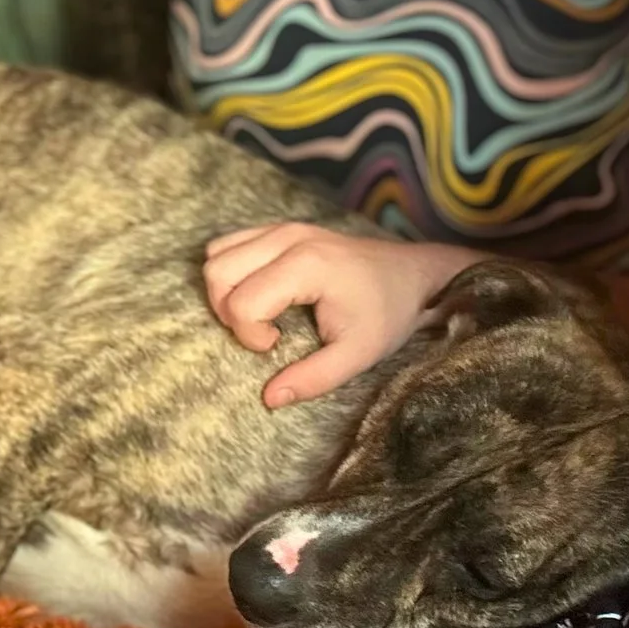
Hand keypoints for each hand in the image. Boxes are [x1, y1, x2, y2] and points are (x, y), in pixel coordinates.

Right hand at [203, 223, 476, 407]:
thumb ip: (314, 379)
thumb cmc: (387, 313)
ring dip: (224, 292)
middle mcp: (287, 238)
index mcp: (306, 265)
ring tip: (257, 314)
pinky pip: (229, 244)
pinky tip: (258, 293)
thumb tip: (269, 399)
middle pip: (217, 274)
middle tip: (263, 332)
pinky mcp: (279, 228)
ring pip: (216, 255)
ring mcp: (281, 228)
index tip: (278, 345)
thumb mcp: (357, 355)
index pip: (241, 303)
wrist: (412, 275)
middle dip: (228, 313)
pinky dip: (231, 272)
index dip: (250, 335)